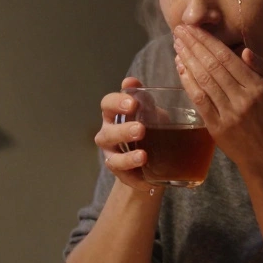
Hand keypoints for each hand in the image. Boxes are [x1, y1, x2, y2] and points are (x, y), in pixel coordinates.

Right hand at [93, 76, 155, 192]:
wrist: (155, 157)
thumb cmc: (150, 126)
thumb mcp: (150, 111)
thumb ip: (144, 99)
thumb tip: (132, 80)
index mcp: (113, 115)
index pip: (107, 104)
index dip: (117, 103)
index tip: (132, 103)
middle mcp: (108, 134)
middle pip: (107, 133)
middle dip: (123, 131)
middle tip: (140, 130)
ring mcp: (112, 156)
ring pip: (113, 159)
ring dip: (127, 158)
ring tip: (143, 157)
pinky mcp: (122, 175)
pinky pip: (126, 179)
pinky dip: (137, 180)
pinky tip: (148, 182)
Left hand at [173, 25, 262, 170]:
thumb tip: (244, 49)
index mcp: (258, 87)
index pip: (228, 58)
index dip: (208, 41)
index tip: (194, 29)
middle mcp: (243, 99)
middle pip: (213, 66)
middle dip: (194, 45)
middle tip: (179, 30)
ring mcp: (229, 114)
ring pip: (204, 81)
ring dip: (187, 60)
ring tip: (177, 45)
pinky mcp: (217, 127)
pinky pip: (199, 100)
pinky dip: (187, 82)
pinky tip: (180, 67)